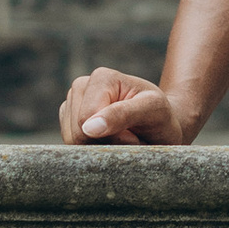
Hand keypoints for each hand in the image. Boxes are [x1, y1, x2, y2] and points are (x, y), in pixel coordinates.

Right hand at [62, 69, 192, 144]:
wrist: (160, 127)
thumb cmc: (160, 117)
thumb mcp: (153, 111)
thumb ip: (122, 115)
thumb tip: (89, 127)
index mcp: (102, 78)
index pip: (85, 120)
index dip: (110, 136)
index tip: (133, 131)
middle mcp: (82, 86)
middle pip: (76, 132)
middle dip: (104, 143)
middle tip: (130, 136)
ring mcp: (72, 103)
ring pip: (71, 141)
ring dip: (99, 148)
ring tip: (121, 137)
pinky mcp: (67, 120)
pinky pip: (71, 145)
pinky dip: (91, 150)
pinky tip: (108, 140)